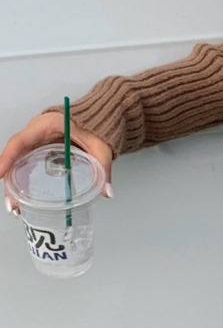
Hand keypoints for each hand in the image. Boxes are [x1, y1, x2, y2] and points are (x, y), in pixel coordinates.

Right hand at [0, 112, 114, 214]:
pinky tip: (23, 200)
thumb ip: (104, 169)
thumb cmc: (96, 128)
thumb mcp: (101, 148)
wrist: (98, 119)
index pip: (20, 141)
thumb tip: (107, 192)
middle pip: (15, 156)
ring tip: (16, 207)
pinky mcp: (40, 151)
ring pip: (18, 162)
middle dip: (10, 180)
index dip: (8, 157)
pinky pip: (26, 165)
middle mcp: (36, 133)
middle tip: (12, 203)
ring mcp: (36, 142)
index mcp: (46, 125)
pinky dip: (23, 182)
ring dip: (14, 185)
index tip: (0, 172)